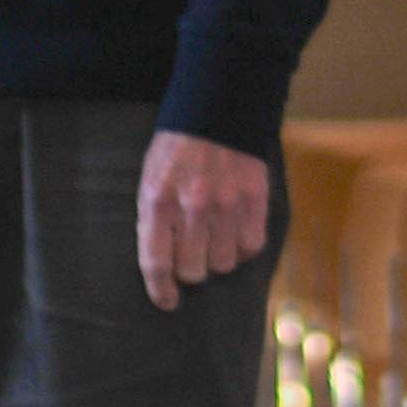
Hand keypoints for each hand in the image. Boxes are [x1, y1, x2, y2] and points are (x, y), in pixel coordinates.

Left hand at [135, 131, 271, 310]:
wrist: (217, 105)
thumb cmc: (177, 146)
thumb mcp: (151, 177)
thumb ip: (155, 218)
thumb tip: (163, 265)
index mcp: (158, 199)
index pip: (156, 261)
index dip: (161, 290)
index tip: (167, 301)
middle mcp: (193, 205)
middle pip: (193, 270)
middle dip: (191, 269)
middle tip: (192, 255)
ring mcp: (227, 203)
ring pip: (224, 263)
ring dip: (219, 258)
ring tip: (215, 238)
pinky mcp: (255, 198)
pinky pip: (252, 245)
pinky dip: (244, 245)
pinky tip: (236, 230)